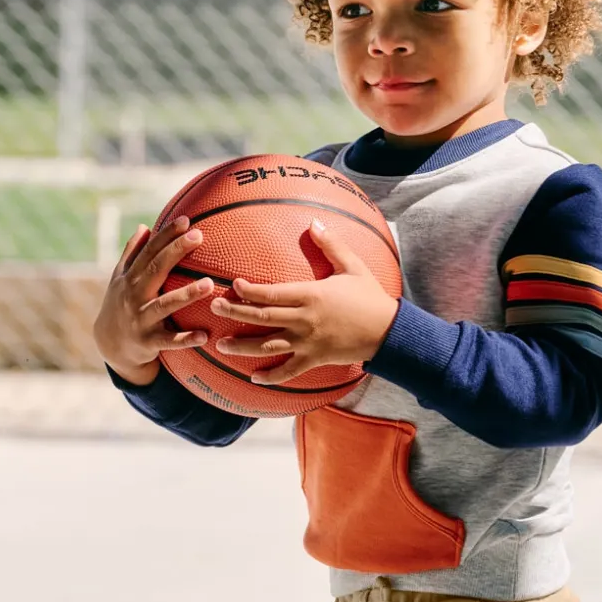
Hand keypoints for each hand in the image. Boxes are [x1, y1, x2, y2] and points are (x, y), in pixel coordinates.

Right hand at [93, 216, 213, 385]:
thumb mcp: (120, 279)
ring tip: (209, 284)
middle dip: (176, 251)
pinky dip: (186, 339)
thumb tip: (144, 226)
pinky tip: (205, 335)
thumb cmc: (121, 304)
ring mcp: (141, 319)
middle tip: (198, 236)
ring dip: (186, 295)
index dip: (165, 235)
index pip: (149, 251)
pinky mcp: (148, 342)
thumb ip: (132, 254)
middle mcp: (133, 295)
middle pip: (156, 269)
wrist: (109, 345)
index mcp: (130, 278)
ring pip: (164, 305)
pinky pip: (169, 340)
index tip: (185, 220)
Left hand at [211, 221, 398, 385]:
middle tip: (213, 307)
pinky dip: (271, 376)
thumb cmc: (371, 296)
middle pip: (261, 316)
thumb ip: (331, 245)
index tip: (233, 284)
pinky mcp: (314, 359)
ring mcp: (308, 342)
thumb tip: (313, 223)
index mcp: (310, 295)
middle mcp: (304, 320)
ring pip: (268, 345)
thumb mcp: (353, 266)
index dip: (249, 290)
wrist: (388, 331)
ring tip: (220, 345)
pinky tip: (253, 378)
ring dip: (242, 346)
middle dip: (235, 312)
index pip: (271, 292)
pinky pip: (288, 371)